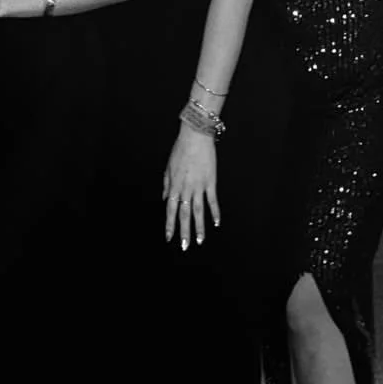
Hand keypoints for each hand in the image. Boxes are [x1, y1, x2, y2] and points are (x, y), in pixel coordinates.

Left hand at [163, 124, 219, 248]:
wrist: (195, 136)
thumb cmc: (180, 150)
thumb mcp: (168, 167)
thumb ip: (167, 184)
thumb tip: (166, 198)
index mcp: (174, 185)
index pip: (171, 210)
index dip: (170, 225)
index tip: (169, 238)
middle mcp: (185, 188)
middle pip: (184, 214)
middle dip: (184, 232)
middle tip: (185, 247)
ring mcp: (198, 186)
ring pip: (198, 211)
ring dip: (199, 227)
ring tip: (200, 241)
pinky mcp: (210, 181)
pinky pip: (212, 200)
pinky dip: (215, 212)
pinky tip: (217, 223)